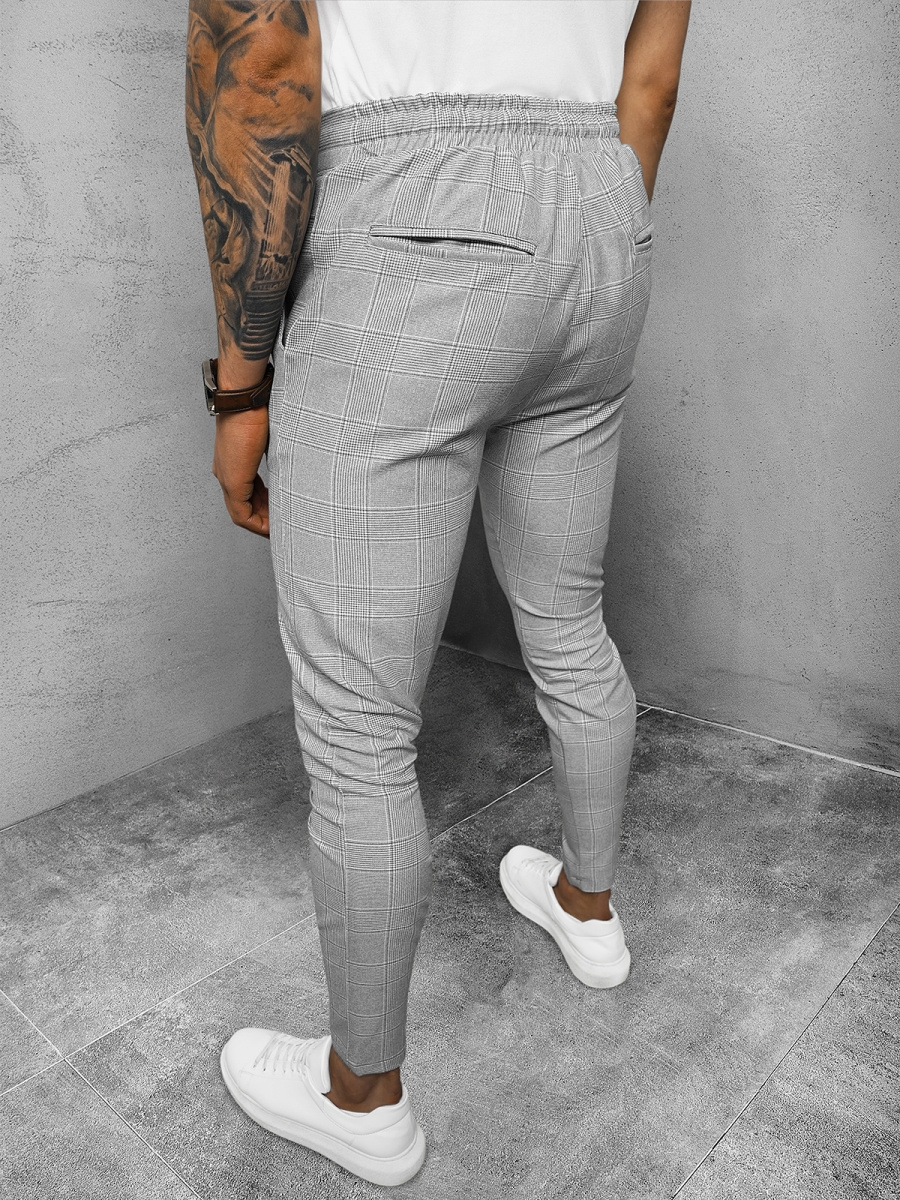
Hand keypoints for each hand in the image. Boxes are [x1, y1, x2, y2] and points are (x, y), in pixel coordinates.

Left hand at [212, 406, 270, 537]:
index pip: (245, 494)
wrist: (245, 397)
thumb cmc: (257, 407)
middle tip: (281, 526)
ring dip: (261, 522)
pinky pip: (241, 514)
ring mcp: (226, 477)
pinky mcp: (232, 480)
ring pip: (241, 513)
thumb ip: (276, 450)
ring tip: (278, 528)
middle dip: (263, 519)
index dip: (263, 508)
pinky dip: (257, 523)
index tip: (279, 512)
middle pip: (242, 508)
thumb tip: (294, 454)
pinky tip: (272, 527)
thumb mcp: (270, 435)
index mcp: (232, 461)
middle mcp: (225, 472)